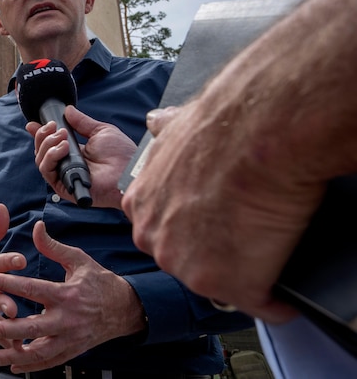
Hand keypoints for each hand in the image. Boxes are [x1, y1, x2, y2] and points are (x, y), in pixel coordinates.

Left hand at [0, 220, 145, 372]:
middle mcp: (67, 318)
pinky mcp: (73, 350)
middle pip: (31, 327)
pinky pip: (50, 362)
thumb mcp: (79, 259)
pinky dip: (32, 366)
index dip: (7, 283)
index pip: (31, 288)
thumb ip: (53, 246)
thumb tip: (36, 227)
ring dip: (13, 355)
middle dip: (3, 329)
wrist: (126, 308)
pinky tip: (14, 365)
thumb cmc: (99, 281)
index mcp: (66, 293)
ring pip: (38, 351)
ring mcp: (70, 338)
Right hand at [27, 106, 136, 208]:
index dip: (39, 134)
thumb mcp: (100, 131)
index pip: (50, 144)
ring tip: (63, 137)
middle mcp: (67, 165)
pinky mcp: (63, 187)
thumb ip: (82, 122)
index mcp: (74, 153)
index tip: (32, 124)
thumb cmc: (121, 154)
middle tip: (54, 127)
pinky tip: (63, 148)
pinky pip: (47, 172)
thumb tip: (68, 110)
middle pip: (41, 151)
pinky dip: (51, 157)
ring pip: (40, 160)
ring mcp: (64, 176)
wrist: (128, 171)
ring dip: (47, 144)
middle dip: (43, 135)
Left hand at [122, 105, 304, 322]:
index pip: (165, 230)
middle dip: (215, 254)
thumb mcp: (175, 128)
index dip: (195, 230)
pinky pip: (257, 303)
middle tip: (247, 235)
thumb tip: (158, 122)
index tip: (218, 224)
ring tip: (270, 251)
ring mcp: (187, 265)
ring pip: (220, 283)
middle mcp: (154, 239)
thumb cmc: (223, 126)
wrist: (258, 135)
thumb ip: (163, 136)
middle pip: (188, 260)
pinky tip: (285, 293)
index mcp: (141, 205)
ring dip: (245, 275)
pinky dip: (275, 301)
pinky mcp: (227, 284)